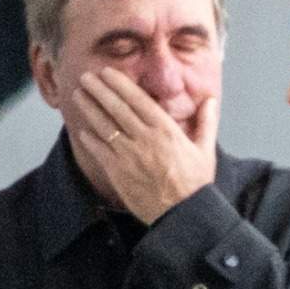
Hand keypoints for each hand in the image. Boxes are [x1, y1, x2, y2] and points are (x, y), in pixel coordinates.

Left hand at [71, 67, 217, 224]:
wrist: (183, 216)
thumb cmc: (196, 185)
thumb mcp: (205, 150)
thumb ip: (206, 122)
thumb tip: (211, 100)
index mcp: (165, 130)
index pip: (137, 99)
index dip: (119, 84)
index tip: (107, 72)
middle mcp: (145, 138)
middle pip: (116, 108)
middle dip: (99, 90)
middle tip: (85, 77)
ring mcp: (129, 155)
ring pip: (104, 126)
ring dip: (89, 108)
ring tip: (78, 96)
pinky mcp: (118, 173)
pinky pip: (99, 151)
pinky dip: (89, 139)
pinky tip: (82, 130)